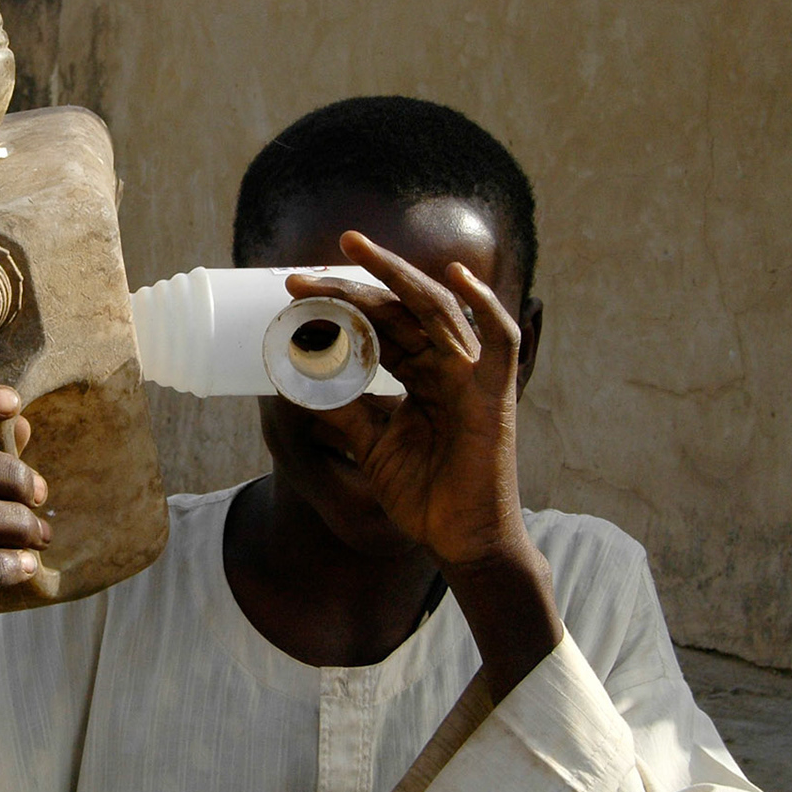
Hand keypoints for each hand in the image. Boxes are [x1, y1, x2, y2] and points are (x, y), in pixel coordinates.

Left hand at [286, 230, 523, 564]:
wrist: (459, 542)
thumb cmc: (424, 495)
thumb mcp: (371, 443)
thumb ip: (344, 409)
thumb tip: (297, 380)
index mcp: (422, 374)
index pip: (379, 325)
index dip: (339, 307)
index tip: (292, 295)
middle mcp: (448, 365)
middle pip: (399, 309)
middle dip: (350, 285)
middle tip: (298, 275)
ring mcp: (473, 376)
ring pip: (436, 308)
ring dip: (394, 275)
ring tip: (351, 250)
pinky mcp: (495, 394)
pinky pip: (499, 340)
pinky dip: (485, 304)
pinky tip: (459, 276)